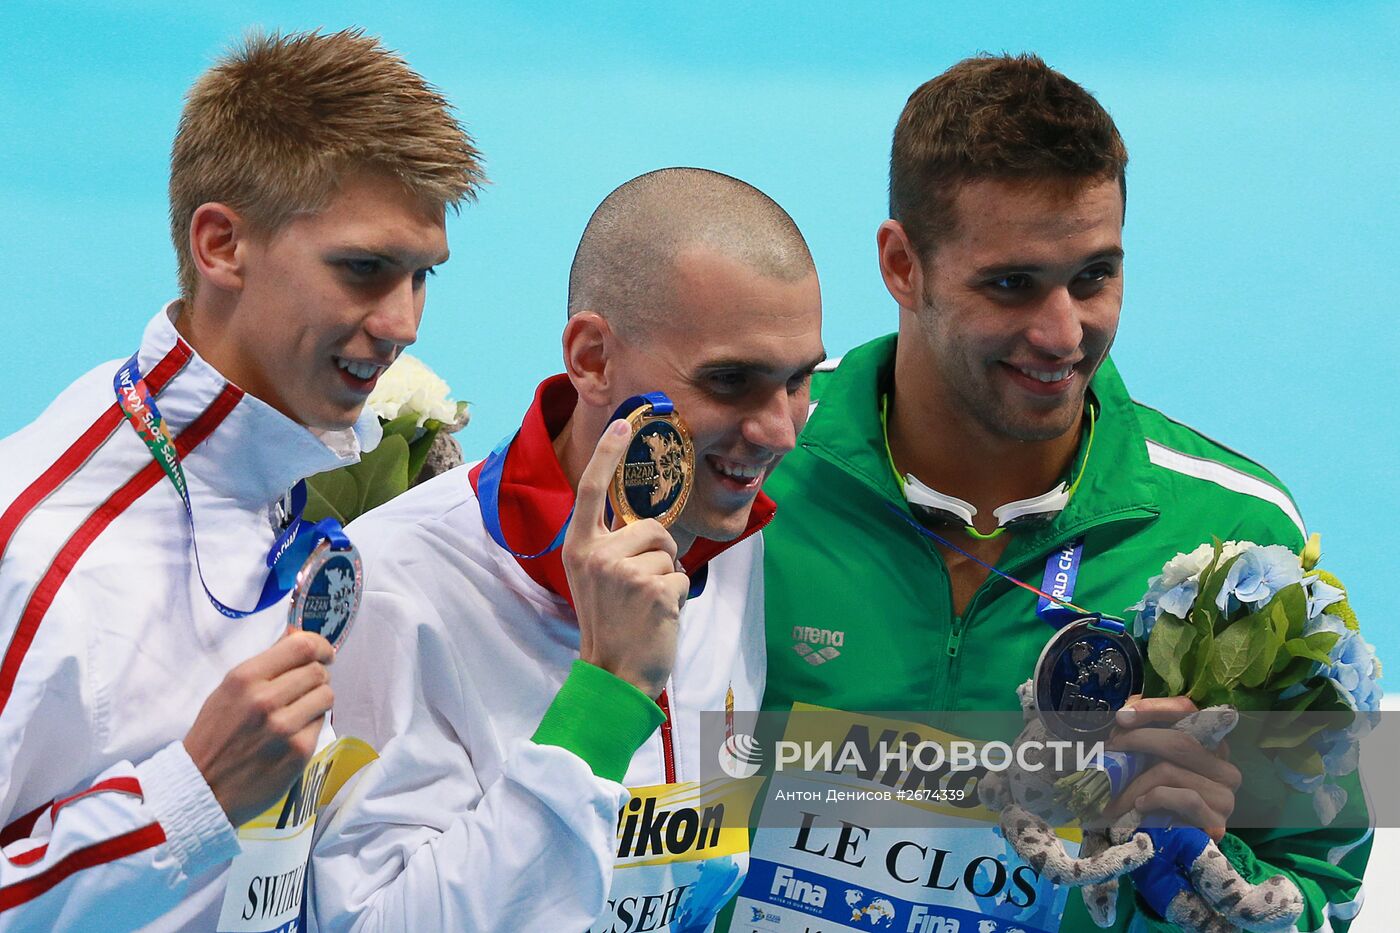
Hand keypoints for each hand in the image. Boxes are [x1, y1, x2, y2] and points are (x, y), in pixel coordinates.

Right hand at [184, 628, 334, 826]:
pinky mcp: (298, 752)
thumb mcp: (228, 691)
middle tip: (306, 687)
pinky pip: (321, 725)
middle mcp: (265, 700)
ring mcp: (283, 727)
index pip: (302, 646)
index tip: (323, 654)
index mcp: (244, 678)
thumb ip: (265, 664)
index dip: (320, 646)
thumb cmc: (214, 737)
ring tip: (298, 712)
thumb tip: (298, 635)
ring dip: (317, 701)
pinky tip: (291, 735)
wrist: (201, 788)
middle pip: (318, 671)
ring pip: (326, 696)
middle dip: (318, 675)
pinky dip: (311, 727)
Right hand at [563, 418, 688, 697]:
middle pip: (651, 527)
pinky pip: (682, 576)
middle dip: (659, 552)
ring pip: (669, 551)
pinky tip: (658, 616)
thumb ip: (610, 546)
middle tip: (640, 590)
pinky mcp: (653, 588)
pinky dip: (678, 597)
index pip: (592, 490)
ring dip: (667, 577)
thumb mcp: (594, 578)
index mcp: (578, 547)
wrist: (613, 674)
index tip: (622, 423)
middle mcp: (597, 554)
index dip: (607, 453)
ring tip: (646, 605)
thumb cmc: (610, 624)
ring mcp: (624, 571)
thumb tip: (642, 522)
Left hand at [1103, 695, 1241, 840]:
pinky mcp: (1217, 821)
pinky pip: (1183, 798)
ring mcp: (1225, 795)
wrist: (1165, 845)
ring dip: (1133, 782)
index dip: (1154, 708)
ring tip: (1114, 794)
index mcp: (1209, 744)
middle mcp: (1224, 766)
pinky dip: (1155, 798)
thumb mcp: (1145, 759)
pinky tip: (1141, 806)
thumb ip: (1139, 731)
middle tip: (1109, 752)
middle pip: (1179, 740)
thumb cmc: (1153, 794)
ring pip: (1171, 771)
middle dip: (1136, 742)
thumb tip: (1125, 714)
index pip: (1188, 710)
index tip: (1122, 717)